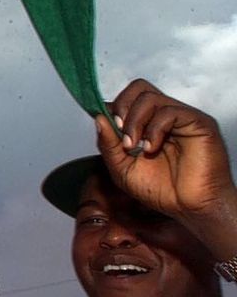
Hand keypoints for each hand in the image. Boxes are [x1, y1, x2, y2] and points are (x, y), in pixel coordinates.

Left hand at [99, 79, 236, 236]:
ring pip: (149, 97)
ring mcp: (182, 117)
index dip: (112, 109)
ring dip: (134, 121)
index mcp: (147, 123)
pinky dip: (154, 129)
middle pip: (138, 88)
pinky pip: (169, 111)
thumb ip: (108, 144)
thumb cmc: (162, 191)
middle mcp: (164, 115)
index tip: (107, 128)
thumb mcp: (122, 169)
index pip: (127, 98)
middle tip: (120, 134)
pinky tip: (151, 149)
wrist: (189, 208)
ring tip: (134, 146)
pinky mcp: (198, 122)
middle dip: (122, 108)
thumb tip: (98, 117)